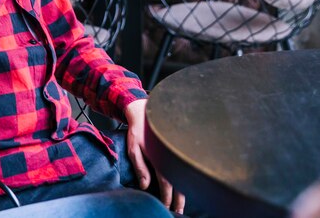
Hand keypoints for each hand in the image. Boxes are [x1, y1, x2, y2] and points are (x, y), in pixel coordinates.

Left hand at [124, 99, 185, 213]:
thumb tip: (145, 186)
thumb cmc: (138, 131)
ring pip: (184, 174)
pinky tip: (185, 184)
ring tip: (182, 203)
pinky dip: (186, 177)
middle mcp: (171, 155)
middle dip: (179, 199)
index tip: (166, 207)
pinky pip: (184, 164)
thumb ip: (140, 168)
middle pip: (179, 182)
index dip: (167, 197)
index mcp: (160, 157)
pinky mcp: (177, 146)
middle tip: (179, 211)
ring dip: (184, 190)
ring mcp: (175, 150)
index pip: (167, 183)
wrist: (145, 111)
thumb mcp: (134, 149)